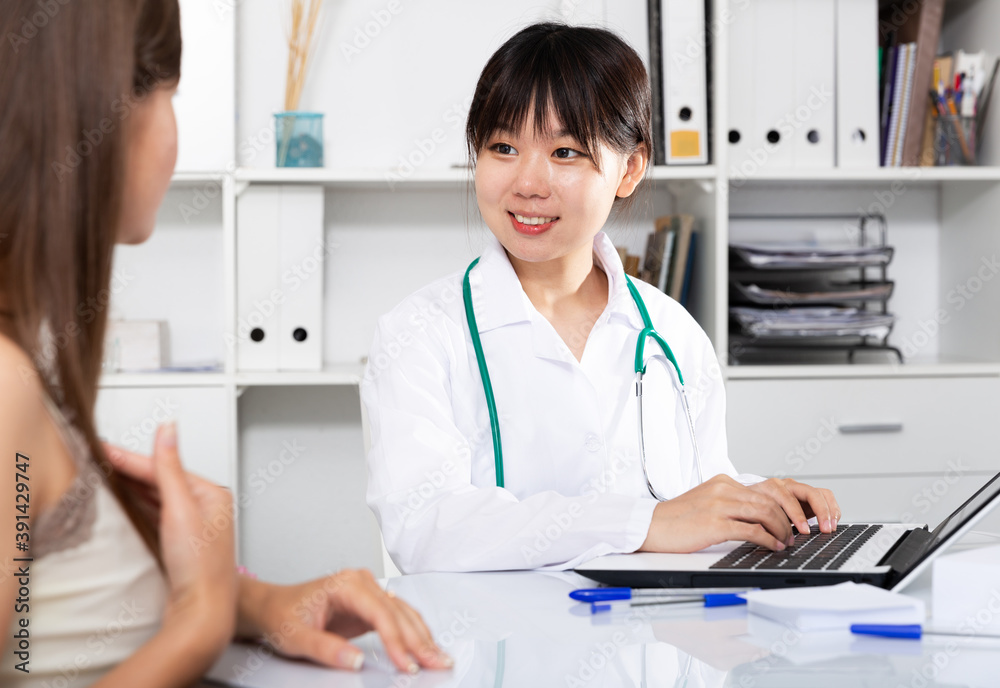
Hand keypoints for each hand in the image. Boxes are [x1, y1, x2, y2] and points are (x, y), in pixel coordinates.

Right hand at [104, 424, 236, 658]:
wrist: (202, 611)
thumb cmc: (200, 566)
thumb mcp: (181, 509)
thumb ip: (169, 469)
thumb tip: (168, 431)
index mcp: (213, 493)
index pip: (165, 467)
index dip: (131, 458)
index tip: (104, 449)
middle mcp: (208, 507)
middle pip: (162, 481)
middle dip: (129, 470)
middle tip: (97, 459)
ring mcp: (195, 527)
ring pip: (158, 499)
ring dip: (132, 488)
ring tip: (105, 476)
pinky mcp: (182, 545)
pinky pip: (156, 517)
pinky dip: (139, 508)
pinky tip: (125, 505)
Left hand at [239, 569, 452, 673]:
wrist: (271, 607)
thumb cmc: (281, 615)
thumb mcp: (296, 637)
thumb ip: (326, 648)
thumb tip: (356, 660)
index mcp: (347, 584)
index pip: (381, 613)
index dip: (397, 641)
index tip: (406, 663)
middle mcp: (361, 583)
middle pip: (399, 613)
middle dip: (420, 640)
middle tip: (438, 663)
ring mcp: (368, 592)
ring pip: (404, 614)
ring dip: (422, 637)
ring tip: (439, 657)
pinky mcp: (369, 605)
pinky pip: (397, 618)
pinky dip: (413, 634)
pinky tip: (425, 646)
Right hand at [638, 474, 795, 552]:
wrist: (651, 526)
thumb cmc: (677, 519)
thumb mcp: (706, 502)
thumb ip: (729, 503)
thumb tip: (756, 517)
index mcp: (722, 482)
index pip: (764, 490)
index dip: (783, 507)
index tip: (790, 520)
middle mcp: (723, 490)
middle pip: (770, 501)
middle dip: (788, 519)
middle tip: (794, 533)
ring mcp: (719, 505)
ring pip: (765, 513)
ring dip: (781, 530)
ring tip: (786, 542)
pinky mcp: (715, 524)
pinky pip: (752, 530)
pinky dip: (768, 540)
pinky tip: (772, 546)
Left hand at [748, 478, 840, 535]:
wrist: (752, 502)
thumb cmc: (752, 511)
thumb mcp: (752, 518)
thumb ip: (761, 526)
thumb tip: (771, 539)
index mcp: (770, 488)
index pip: (788, 498)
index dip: (798, 515)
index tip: (805, 531)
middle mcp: (786, 486)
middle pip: (810, 492)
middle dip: (820, 512)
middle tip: (825, 530)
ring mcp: (799, 489)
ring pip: (821, 493)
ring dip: (829, 511)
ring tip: (831, 527)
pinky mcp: (809, 496)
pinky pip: (826, 497)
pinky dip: (832, 510)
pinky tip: (832, 522)